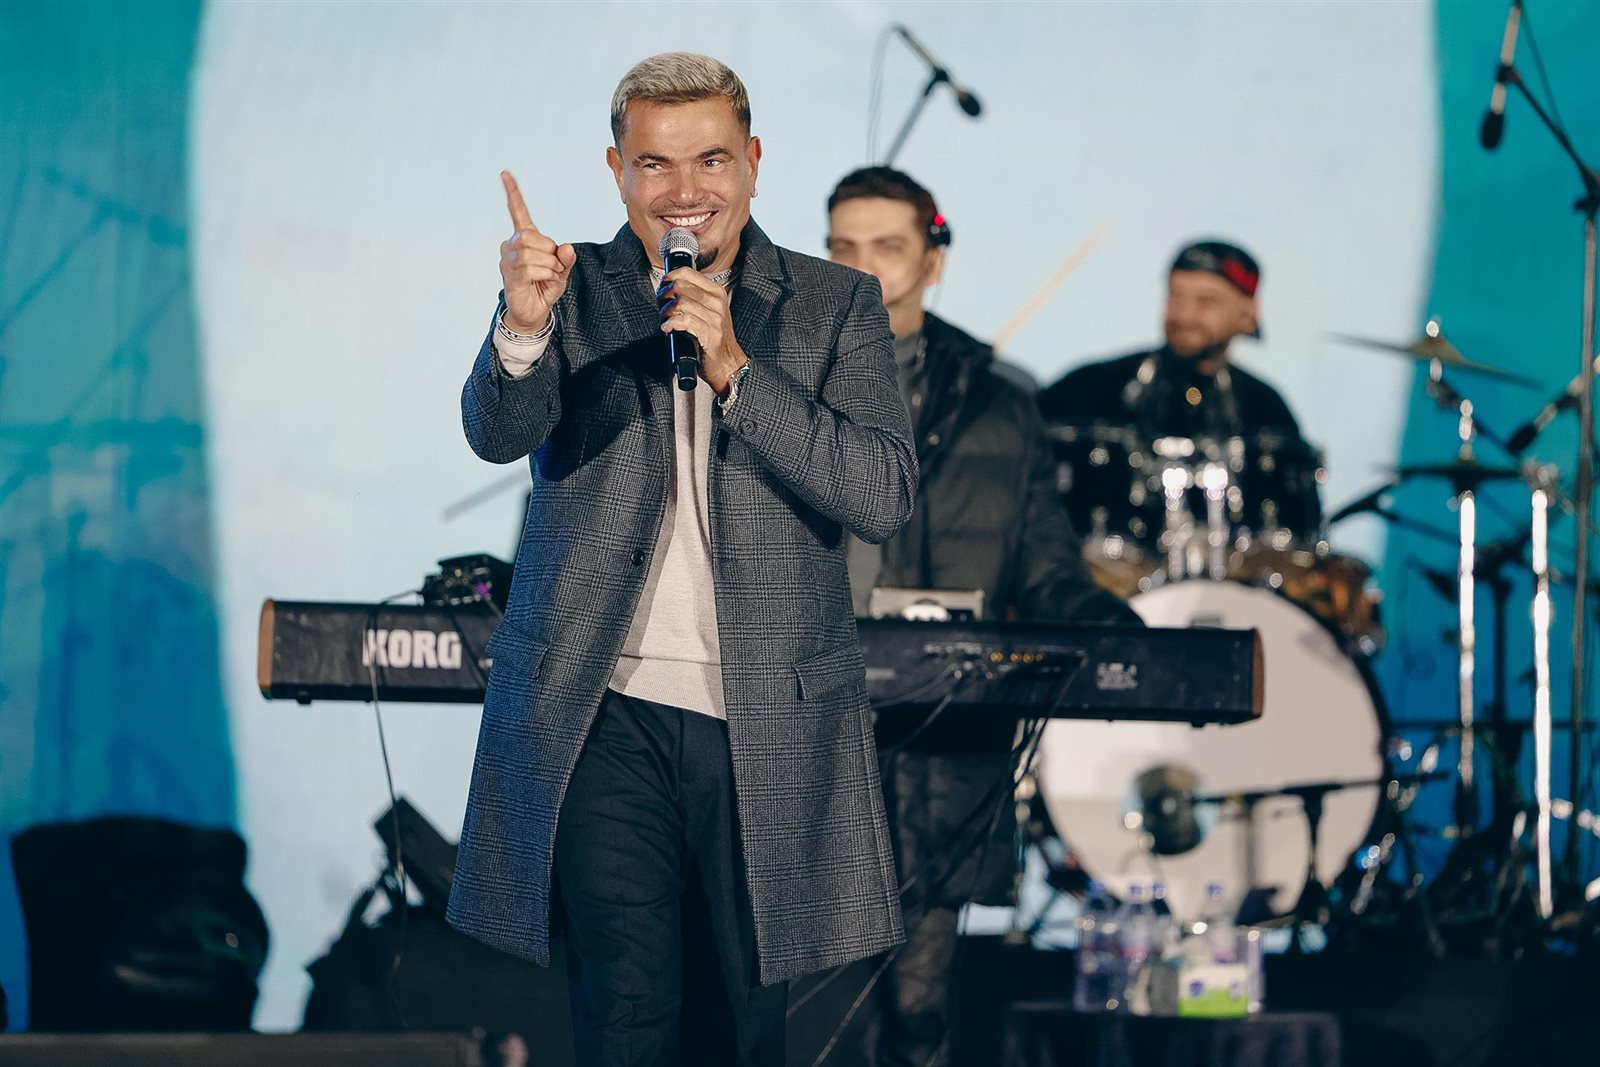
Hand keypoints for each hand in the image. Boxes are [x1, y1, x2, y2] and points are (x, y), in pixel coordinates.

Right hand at [498, 171, 576, 333]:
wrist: (534, 312)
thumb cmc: (545, 287)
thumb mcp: (562, 270)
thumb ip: (566, 258)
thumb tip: (566, 248)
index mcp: (525, 238)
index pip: (518, 212)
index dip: (513, 193)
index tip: (505, 174)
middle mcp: (511, 245)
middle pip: (530, 236)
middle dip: (549, 251)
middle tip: (556, 266)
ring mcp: (507, 260)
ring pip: (531, 253)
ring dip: (549, 265)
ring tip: (550, 275)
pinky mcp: (509, 275)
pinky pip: (530, 268)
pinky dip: (545, 274)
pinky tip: (544, 280)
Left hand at [658, 267, 747, 393]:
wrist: (728, 362)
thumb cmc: (714, 338)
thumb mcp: (709, 311)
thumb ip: (694, 297)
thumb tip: (668, 289)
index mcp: (716, 292)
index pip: (686, 272)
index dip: (669, 278)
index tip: (663, 288)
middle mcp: (717, 301)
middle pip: (679, 286)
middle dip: (664, 296)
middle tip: (661, 306)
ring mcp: (715, 317)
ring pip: (680, 302)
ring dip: (666, 311)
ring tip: (665, 319)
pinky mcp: (710, 332)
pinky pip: (684, 320)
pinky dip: (671, 324)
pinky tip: (668, 328)